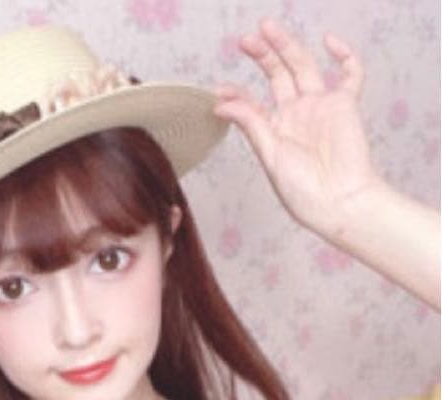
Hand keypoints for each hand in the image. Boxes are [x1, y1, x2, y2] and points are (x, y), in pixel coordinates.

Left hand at [211, 18, 382, 239]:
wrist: (338, 202)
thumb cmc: (304, 192)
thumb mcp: (270, 156)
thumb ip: (251, 125)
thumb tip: (221, 104)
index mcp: (275, 132)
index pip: (253, 104)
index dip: (236, 94)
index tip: (218, 91)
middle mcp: (297, 115)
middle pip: (278, 76)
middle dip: (262, 56)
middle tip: (245, 40)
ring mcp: (321, 107)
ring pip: (304, 66)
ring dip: (286, 46)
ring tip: (266, 29)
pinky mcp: (345, 105)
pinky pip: (350, 74)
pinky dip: (344, 55)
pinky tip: (329, 41)